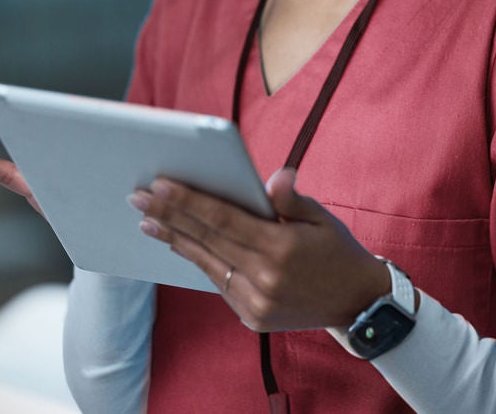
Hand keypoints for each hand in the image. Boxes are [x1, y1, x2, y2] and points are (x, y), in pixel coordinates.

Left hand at [130, 166, 388, 331]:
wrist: (359, 304)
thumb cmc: (337, 251)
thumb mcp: (322, 218)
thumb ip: (292, 198)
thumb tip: (274, 177)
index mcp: (281, 247)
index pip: (223, 219)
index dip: (188, 201)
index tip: (158, 185)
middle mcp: (266, 277)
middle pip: (207, 239)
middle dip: (169, 216)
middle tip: (137, 197)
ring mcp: (257, 301)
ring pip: (207, 263)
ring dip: (174, 240)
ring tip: (147, 221)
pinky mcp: (253, 317)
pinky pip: (219, 282)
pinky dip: (198, 261)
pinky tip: (178, 244)